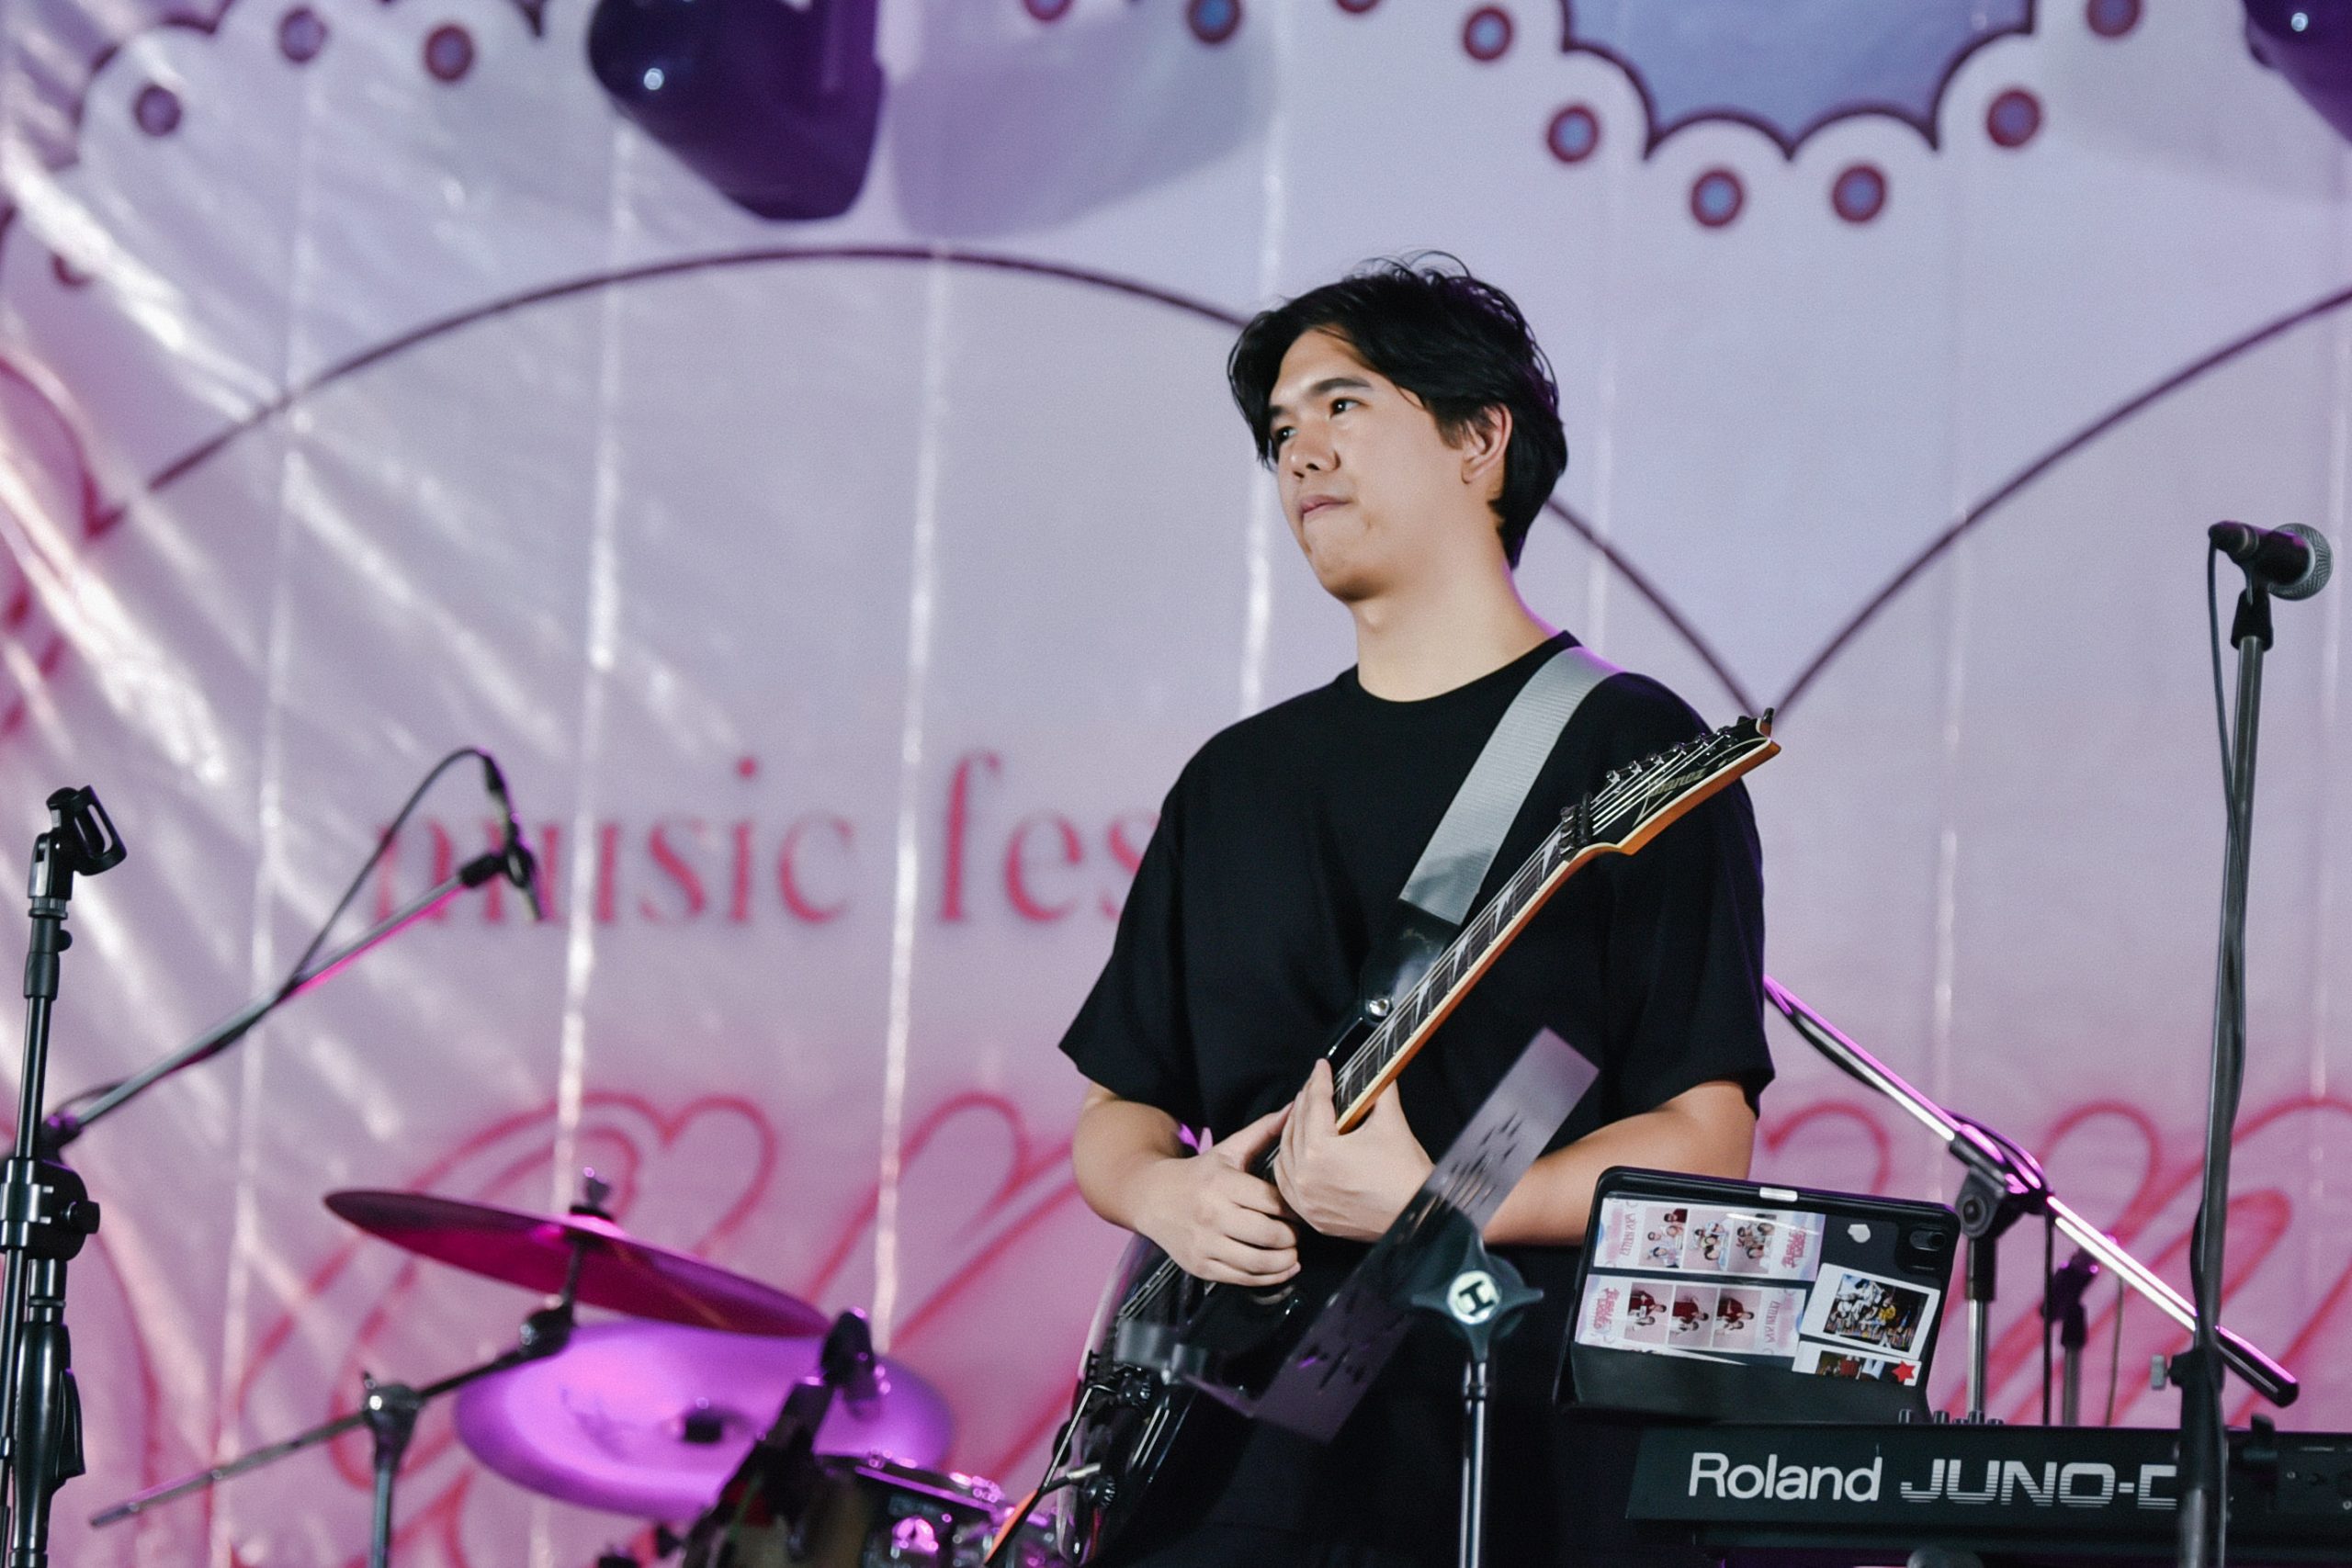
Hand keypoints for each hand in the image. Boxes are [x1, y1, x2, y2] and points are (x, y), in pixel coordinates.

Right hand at [1132, 1106, 1297, 1286]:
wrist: (1151, 1198)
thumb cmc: (1199, 1174)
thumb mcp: (1228, 1149)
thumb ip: (1263, 1131)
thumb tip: (1296, 1107)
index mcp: (1222, 1184)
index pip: (1272, 1202)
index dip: (1294, 1209)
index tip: (1300, 1209)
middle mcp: (1213, 1215)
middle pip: (1270, 1235)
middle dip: (1292, 1237)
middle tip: (1297, 1233)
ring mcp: (1205, 1244)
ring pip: (1259, 1262)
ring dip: (1286, 1261)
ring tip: (1293, 1252)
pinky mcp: (1201, 1267)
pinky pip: (1244, 1279)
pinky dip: (1270, 1278)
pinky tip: (1282, 1268)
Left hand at [1273, 1059, 1432, 1241]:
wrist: (1418, 1215)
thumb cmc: (1406, 1175)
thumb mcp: (1391, 1122)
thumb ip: (1378, 1089)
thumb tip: (1375, 1070)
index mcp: (1321, 1151)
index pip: (1315, 1104)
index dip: (1319, 1080)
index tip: (1322, 1067)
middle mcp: (1306, 1177)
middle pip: (1296, 1126)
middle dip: (1306, 1101)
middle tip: (1315, 1085)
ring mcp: (1306, 1199)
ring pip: (1285, 1153)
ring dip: (1293, 1130)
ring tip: (1305, 1113)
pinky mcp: (1311, 1215)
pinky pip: (1287, 1182)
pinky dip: (1289, 1162)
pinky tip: (1297, 1149)